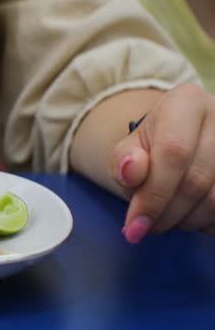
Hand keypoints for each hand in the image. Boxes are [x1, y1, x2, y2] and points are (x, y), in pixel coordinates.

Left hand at [111, 83, 214, 242]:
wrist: (181, 141)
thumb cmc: (152, 148)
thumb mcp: (128, 149)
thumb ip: (123, 162)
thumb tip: (131, 172)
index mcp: (186, 102)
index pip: (173, 152)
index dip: (154, 194)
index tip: (135, 225)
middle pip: (196, 180)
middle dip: (167, 214)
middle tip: (147, 227)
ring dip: (188, 221)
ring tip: (168, 219)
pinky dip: (208, 223)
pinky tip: (192, 218)